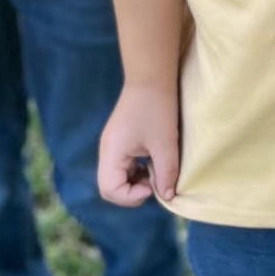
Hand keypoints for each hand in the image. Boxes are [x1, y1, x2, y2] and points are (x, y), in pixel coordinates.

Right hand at [99, 83, 179, 206]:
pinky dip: (138, 170)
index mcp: (111, 153)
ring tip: (157, 170)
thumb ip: (166, 173)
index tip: (153, 184)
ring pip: (118, 176)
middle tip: (155, 181)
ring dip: (137, 180)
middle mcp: (107, 151)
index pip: (110, 190)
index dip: (131, 196)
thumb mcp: (165, 143)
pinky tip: (154, 160)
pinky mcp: (121, 140)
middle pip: (110, 186)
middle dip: (133, 191)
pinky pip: (124, 165)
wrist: (152, 77)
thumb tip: (167, 197)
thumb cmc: (157, 108)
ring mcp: (113, 145)